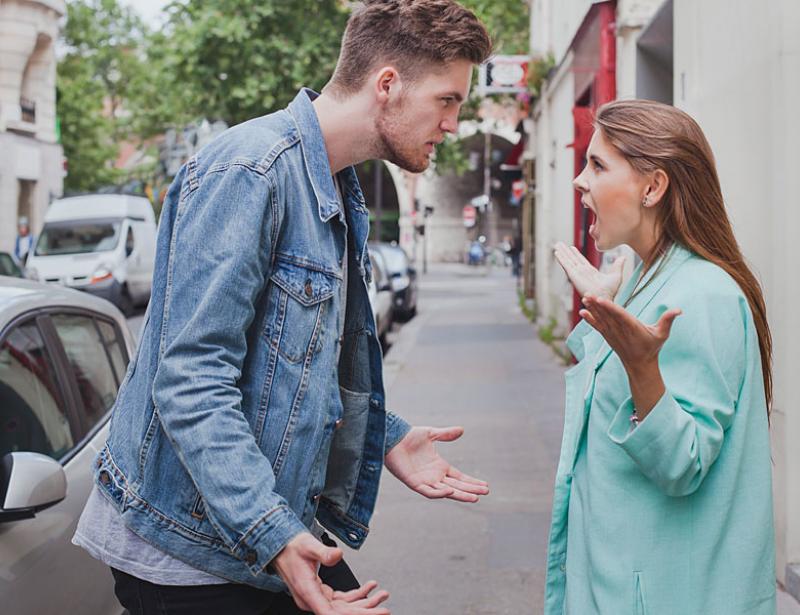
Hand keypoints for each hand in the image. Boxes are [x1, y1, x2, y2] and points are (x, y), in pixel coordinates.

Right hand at [272, 533, 389, 613]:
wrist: (281, 545)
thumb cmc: (292, 546)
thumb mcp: (309, 545)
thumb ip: (323, 552)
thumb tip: (338, 555)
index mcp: (307, 591)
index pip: (329, 613)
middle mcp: (311, 599)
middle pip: (341, 613)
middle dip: (364, 611)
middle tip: (385, 610)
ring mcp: (316, 597)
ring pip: (343, 607)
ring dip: (364, 603)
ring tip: (383, 595)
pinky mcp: (320, 593)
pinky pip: (341, 599)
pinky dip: (356, 595)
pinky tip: (369, 587)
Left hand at [385, 426, 488, 501]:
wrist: (392, 437)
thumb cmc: (409, 436)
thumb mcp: (431, 434)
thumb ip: (446, 434)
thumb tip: (462, 430)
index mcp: (440, 466)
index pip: (460, 477)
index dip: (472, 482)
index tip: (486, 486)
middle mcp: (434, 476)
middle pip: (456, 486)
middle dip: (470, 490)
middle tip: (485, 493)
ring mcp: (425, 480)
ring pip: (446, 491)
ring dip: (459, 495)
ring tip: (474, 497)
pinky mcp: (414, 483)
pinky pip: (428, 491)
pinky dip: (438, 493)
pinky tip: (450, 491)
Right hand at [554, 242, 623, 300]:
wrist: (604, 298)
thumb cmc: (610, 291)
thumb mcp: (616, 275)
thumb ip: (617, 266)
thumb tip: (623, 257)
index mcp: (590, 272)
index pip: (581, 260)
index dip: (576, 254)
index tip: (571, 248)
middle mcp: (582, 272)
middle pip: (572, 259)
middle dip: (566, 252)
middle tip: (559, 244)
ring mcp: (577, 273)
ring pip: (568, 260)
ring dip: (562, 252)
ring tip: (556, 245)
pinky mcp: (574, 275)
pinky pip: (566, 265)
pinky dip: (561, 259)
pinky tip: (557, 253)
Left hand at [580, 295, 680, 368]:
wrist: (639, 364)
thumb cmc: (652, 347)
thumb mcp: (662, 335)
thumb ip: (667, 320)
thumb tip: (679, 310)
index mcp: (633, 328)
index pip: (620, 316)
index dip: (610, 308)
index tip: (601, 300)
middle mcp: (620, 330)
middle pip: (607, 315)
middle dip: (597, 305)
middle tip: (587, 293)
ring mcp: (612, 334)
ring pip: (600, 319)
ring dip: (592, 309)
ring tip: (584, 298)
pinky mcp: (607, 336)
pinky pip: (597, 326)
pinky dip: (590, 319)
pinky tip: (582, 312)